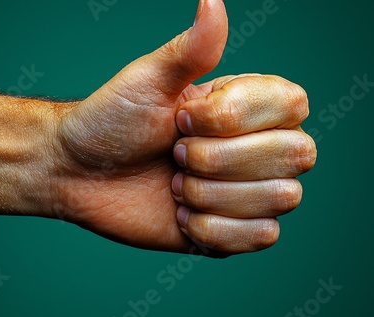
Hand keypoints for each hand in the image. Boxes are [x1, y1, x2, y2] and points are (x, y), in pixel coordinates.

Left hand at [50, 0, 315, 256]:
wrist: (78, 173)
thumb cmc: (111, 120)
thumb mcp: (148, 79)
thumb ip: (192, 49)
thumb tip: (212, 1)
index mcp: (246, 106)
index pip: (294, 106)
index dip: (234, 119)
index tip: (181, 119)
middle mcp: (256, 147)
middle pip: (295, 156)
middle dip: (218, 160)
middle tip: (174, 155)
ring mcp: (247, 191)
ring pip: (280, 199)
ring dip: (211, 195)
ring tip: (175, 185)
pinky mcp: (232, 231)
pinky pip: (260, 237)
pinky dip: (212, 229)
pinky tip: (180, 216)